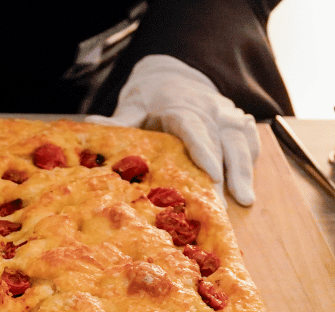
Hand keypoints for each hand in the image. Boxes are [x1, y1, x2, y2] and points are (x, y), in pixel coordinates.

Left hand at [86, 55, 259, 205]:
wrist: (171, 75)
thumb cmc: (149, 97)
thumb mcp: (132, 106)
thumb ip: (119, 120)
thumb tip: (93, 122)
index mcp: (179, 106)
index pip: (194, 128)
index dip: (204, 151)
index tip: (212, 174)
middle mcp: (207, 108)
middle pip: (220, 141)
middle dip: (227, 173)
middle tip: (225, 205)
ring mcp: (225, 114)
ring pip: (241, 140)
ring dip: (244, 170)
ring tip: (245, 200)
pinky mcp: (237, 120)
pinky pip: (249, 140)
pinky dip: (251, 160)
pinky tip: (249, 182)